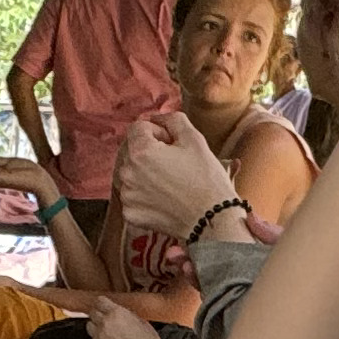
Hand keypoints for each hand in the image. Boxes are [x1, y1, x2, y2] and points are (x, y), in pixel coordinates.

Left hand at [85, 300, 202, 338]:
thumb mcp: (139, 319)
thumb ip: (125, 314)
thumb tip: (120, 313)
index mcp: (117, 312)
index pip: (99, 301)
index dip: (102, 304)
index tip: (103, 306)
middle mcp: (105, 322)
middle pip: (92, 312)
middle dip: (98, 314)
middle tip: (104, 318)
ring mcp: (100, 336)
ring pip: (89, 325)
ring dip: (95, 325)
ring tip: (104, 330)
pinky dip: (97, 338)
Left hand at [115, 109, 236, 240]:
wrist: (212, 220)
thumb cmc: (206, 178)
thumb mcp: (194, 139)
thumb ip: (173, 119)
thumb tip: (156, 118)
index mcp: (140, 151)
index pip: (138, 128)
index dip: (157, 132)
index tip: (173, 144)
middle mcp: (127, 173)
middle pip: (133, 151)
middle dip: (150, 152)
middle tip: (175, 164)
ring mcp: (127, 196)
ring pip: (132, 173)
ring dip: (146, 173)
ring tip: (171, 183)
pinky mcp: (130, 214)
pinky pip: (133, 196)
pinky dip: (145, 195)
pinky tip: (165, 198)